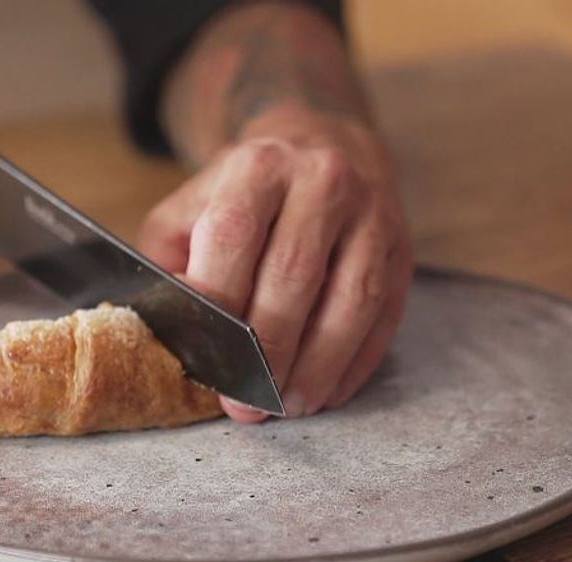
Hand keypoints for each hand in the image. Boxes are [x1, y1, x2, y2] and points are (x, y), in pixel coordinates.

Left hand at [139, 104, 413, 421]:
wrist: (323, 147)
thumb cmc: (247, 196)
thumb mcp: (193, 207)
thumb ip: (170, 259)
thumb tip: (170, 325)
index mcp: (258, 166)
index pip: (234, 234)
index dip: (219, 300)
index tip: (205, 357)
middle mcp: (322, 181)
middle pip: (294, 275)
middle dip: (267, 350)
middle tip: (246, 403)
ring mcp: (371, 214)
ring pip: (351, 300)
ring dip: (319, 363)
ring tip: (290, 405)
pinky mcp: (402, 248)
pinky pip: (384, 314)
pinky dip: (356, 361)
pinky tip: (327, 391)